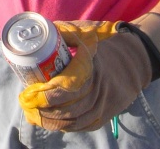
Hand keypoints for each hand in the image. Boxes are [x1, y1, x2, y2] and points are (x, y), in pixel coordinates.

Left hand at [18, 20, 151, 131]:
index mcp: (91, 66)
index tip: (30, 94)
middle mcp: (99, 87)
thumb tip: (35, 35)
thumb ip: (62, 32)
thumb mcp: (83, 32)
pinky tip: (52, 122)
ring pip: (77, 119)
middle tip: (28, 105)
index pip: (68, 86)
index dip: (48, 95)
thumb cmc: (99, 45)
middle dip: (46, 110)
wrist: (131, 61)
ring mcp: (105, 102)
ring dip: (53, 121)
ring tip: (35, 115)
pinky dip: (67, 127)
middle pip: (70, 106)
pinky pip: (85, 125)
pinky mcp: (107, 113)